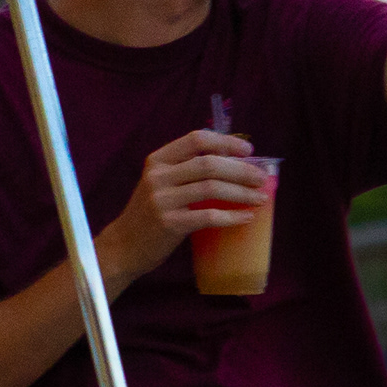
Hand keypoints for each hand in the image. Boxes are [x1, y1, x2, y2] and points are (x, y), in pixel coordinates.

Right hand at [97, 130, 272, 287]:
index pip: (196, 140)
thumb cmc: (150, 214)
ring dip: (242, 192)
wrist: (124, 246)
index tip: (248, 150)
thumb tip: (233, 161)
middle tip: (262, 178)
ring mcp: (162, 200)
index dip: (225, 142)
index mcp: (158, 160)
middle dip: (241, 169)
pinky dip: (232, 217)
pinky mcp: (169, 224)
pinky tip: (246, 218)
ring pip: (211, 188)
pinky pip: (208, 216)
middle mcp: (158, 176)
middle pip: (208, 163)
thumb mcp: (160, 184)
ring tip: (260, 198)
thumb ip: (186, 170)